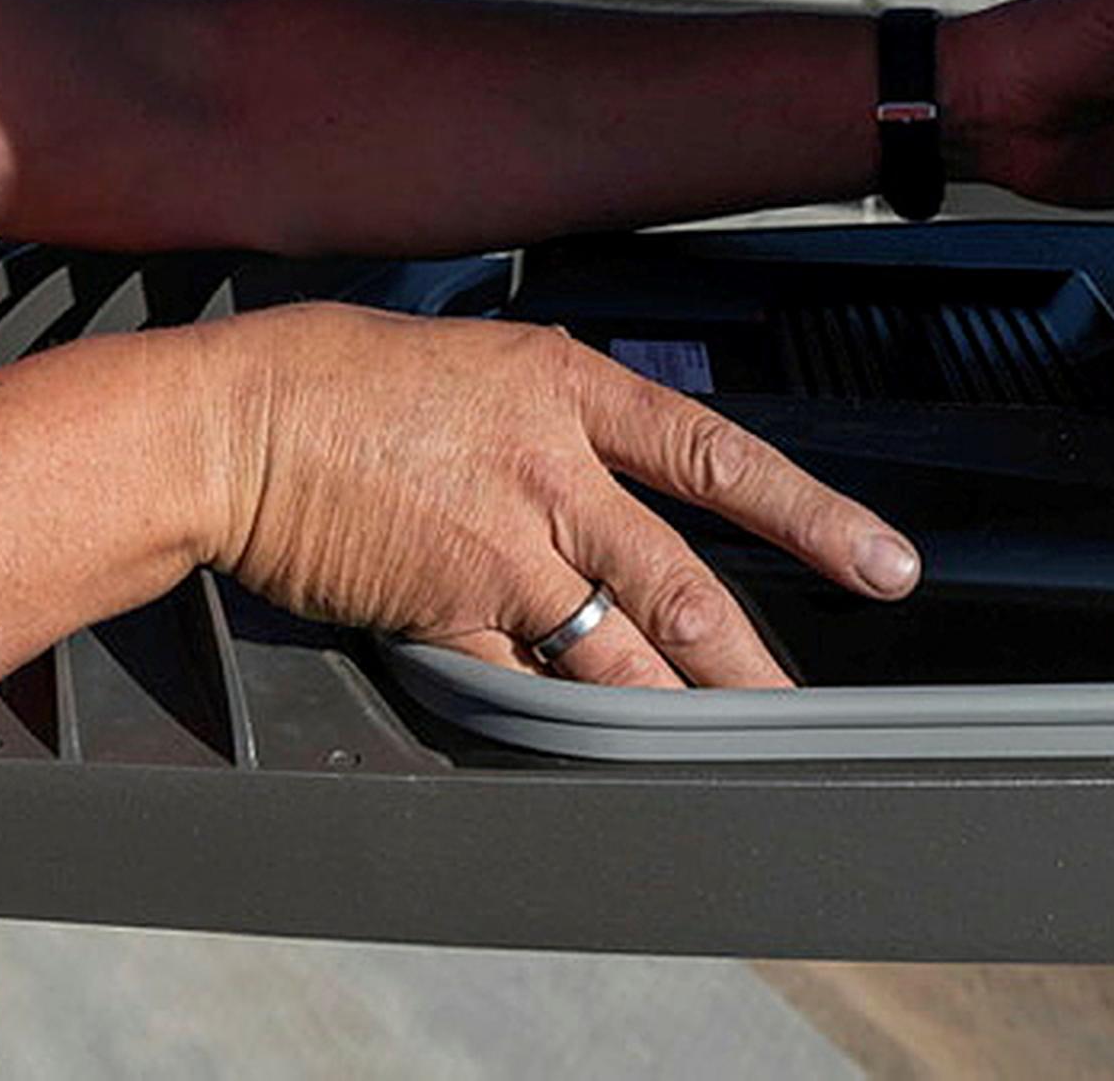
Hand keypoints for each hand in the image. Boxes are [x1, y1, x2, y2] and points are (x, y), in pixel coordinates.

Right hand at [182, 304, 916, 687]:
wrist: (232, 423)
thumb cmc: (329, 378)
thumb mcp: (467, 362)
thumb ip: (545, 416)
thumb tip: (596, 464)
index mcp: (565, 388)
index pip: (717, 458)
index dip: (810, 516)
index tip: (880, 560)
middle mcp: (552, 469)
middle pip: (686, 582)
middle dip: (753, 660)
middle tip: (806, 711)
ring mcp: (503, 549)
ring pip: (623, 652)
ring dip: (678, 711)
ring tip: (729, 751)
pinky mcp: (449, 613)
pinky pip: (528, 685)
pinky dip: (564, 720)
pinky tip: (595, 751)